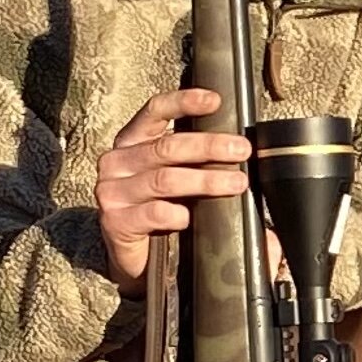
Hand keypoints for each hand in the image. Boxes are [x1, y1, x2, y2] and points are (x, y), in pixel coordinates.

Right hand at [95, 87, 252, 295]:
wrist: (141, 260)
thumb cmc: (167, 210)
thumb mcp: (185, 180)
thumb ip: (206, 162)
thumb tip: (249, 155)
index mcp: (135, 142)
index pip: (154, 111)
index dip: (183, 102)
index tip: (215, 101)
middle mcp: (118, 161)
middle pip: (167, 146)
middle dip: (210, 146)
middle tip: (242, 150)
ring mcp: (113, 191)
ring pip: (165, 179)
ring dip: (205, 180)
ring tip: (236, 184)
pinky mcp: (114, 221)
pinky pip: (152, 212)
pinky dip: (176, 214)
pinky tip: (190, 219)